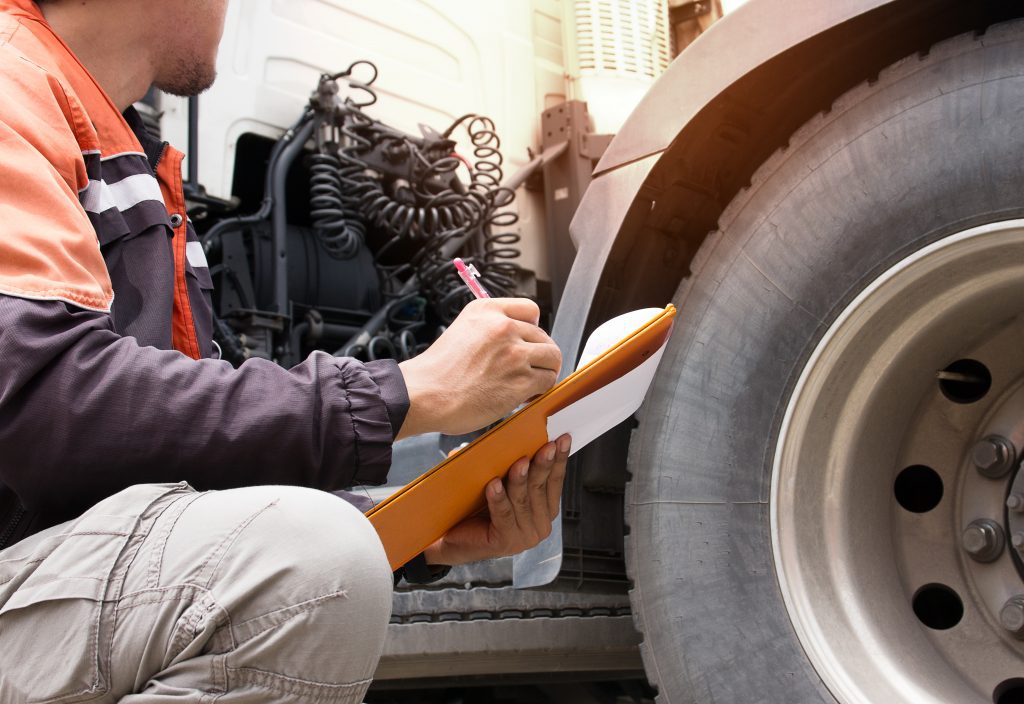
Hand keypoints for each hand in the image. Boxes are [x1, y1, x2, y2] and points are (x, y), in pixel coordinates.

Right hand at [396, 298, 560, 437]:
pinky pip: (547, 380)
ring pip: (552, 357)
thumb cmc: (438, 372)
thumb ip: (489, 329)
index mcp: (487, 311)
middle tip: (526, 369)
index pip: (530, 310)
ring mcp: (514, 353)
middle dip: (538, 355)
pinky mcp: (521, 379)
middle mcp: (503, 327)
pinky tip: (526, 394)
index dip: (533, 329)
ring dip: (544, 371)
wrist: (425, 395)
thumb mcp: (462, 329)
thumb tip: (514, 338)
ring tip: (530, 382)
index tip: (528, 341)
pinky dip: (540, 389)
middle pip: (544, 336)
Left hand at [422, 433, 570, 565]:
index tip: (563, 439)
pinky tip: (494, 484)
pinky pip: (503, 515)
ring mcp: (524, 537)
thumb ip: (512, 468)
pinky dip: (499, 498)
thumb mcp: (502, 485)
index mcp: (545, 511)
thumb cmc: (478, 508)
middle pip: (541, 489)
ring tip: (520, 462)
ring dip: (521, 479)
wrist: (453, 538)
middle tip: (546, 446)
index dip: (560, 459)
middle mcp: (540, 526)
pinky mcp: (505, 542)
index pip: (555, 482)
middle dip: (544, 465)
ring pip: (523, 501)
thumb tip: (510, 435)